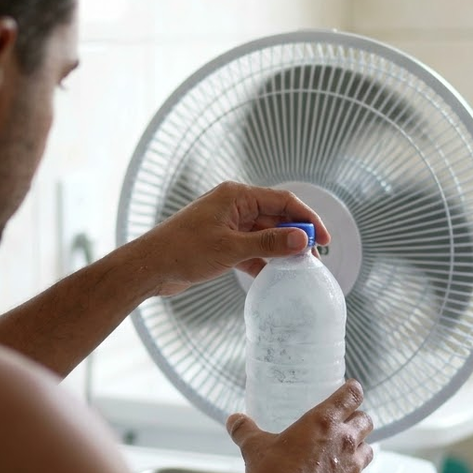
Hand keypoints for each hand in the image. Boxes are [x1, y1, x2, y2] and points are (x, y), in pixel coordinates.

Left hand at [131, 181, 330, 296]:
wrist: (148, 267)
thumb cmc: (183, 251)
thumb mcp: (231, 248)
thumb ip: (269, 244)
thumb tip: (303, 240)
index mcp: (237, 196)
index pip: (283, 200)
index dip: (307, 218)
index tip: (324, 239)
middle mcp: (233, 206)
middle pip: (275, 217)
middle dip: (295, 236)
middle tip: (312, 258)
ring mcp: (227, 225)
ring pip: (264, 235)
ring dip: (280, 250)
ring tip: (297, 269)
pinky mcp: (220, 244)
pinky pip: (250, 249)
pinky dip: (262, 261)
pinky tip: (273, 276)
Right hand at [226, 380, 373, 472]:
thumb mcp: (254, 448)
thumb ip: (244, 430)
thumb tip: (233, 419)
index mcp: (324, 421)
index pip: (352, 394)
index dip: (352, 390)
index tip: (348, 391)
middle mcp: (345, 440)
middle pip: (366, 421)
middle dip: (358, 420)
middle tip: (344, 424)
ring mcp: (353, 466)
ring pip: (370, 450)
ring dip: (361, 448)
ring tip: (346, 452)